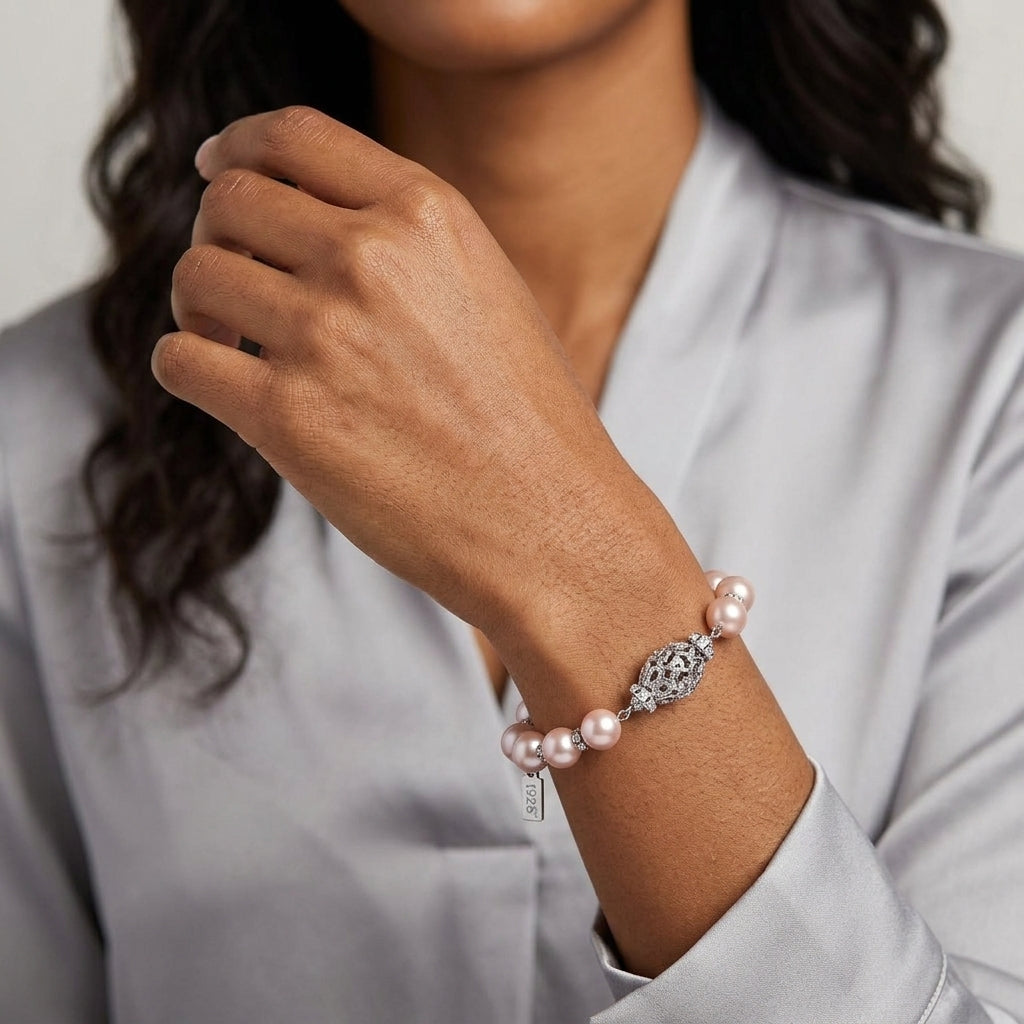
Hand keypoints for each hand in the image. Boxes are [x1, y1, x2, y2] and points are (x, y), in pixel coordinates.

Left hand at [153, 106, 669, 645]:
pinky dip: (188, 364)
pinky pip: (180, 359)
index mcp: (427, 213)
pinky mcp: (286, 417)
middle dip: (217, 234)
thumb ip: (407, 242)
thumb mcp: (489, 290)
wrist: (550, 524)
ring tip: (228, 341)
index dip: (238, 146)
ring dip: (198, 305)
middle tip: (233, 280)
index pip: (293, 136)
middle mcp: (370, 257)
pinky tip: (224, 386)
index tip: (218, 170)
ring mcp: (323, 335)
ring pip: (195, 276)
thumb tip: (312, 228)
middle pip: (230, 201)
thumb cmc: (530, 422)